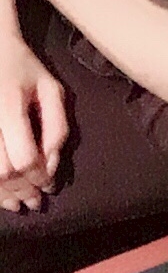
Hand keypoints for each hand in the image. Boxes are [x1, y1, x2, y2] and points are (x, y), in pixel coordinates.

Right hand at [0, 30, 66, 211]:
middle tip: (36, 201)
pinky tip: (1, 194)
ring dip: (3, 195)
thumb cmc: (23, 68)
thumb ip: (57, 127)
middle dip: (22, 191)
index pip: (25, 157)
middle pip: (2, 172)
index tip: (51, 185)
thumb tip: (52, 165)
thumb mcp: (51, 89)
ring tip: (19, 204)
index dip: (40, 177)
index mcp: (10, 106)